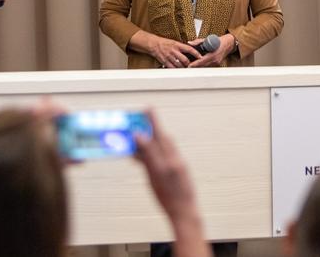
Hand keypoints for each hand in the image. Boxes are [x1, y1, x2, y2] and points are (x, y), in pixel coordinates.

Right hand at [131, 31, 200, 67]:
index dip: (196, 53)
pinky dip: (176, 70)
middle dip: (189, 64)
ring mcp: (169, 56)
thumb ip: (182, 47)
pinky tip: (178, 70)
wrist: (154, 44)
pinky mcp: (165, 61)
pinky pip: (172, 68)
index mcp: (177, 45)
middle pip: (185, 59)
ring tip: (186, 69)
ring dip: (184, 68)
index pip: (189, 49)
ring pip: (179, 65)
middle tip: (193, 66)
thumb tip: (190, 50)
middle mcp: (174, 51)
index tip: (200, 57)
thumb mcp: (174, 42)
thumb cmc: (164, 43)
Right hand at [133, 111, 205, 255]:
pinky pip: (163, 158)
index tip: (147, 108)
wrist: (184, 212)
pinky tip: (144, 159)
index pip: (159, 133)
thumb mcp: (154, 174)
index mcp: (169, 157)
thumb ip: (148, 153)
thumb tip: (139, 135)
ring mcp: (176, 165)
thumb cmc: (169, 196)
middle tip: (137, 123)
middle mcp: (174, 159)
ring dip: (150, 143)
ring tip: (135, 143)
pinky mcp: (175, 172)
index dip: (153, 120)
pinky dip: (153, 155)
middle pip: (161, 140)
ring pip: (161, 149)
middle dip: (150, 130)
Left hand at [187, 34, 233, 67]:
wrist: (228, 43)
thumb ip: (197, 42)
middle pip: (203, 65)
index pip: (202, 61)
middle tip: (187, 66)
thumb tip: (189, 43)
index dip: (195, 64)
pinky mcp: (217, 64)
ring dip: (199, 66)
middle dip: (195, 66)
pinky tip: (199, 64)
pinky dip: (203, 65)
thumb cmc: (219, 41)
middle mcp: (215, 60)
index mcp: (213, 54)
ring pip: (205, 66)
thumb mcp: (207, 39)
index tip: (189, 66)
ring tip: (191, 66)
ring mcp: (217, 63)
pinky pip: (208, 66)